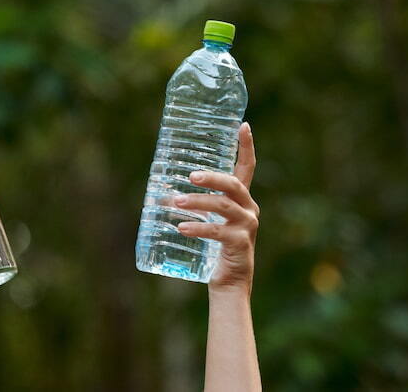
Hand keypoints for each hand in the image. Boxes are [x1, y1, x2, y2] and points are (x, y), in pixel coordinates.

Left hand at [175, 122, 258, 294]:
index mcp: (242, 199)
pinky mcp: (240, 244)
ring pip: (222, 207)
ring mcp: (247, 226)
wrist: (228, 283)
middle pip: (233, 184)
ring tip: (175, 202)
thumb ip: (194, 204)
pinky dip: (198, 228)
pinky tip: (181, 228)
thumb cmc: (213, 248)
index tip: (244, 125)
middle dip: (211, 177)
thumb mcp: (207, 220)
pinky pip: (218, 232)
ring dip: (197, 202)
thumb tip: (159, 192)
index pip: (247, 167)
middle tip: (190, 175)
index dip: (246, 146)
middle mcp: (249, 209)